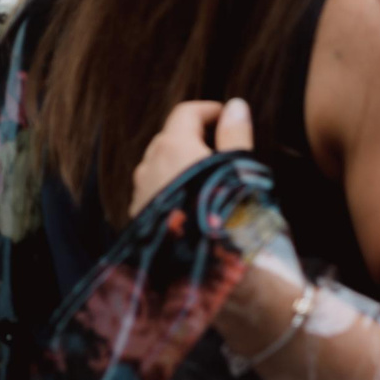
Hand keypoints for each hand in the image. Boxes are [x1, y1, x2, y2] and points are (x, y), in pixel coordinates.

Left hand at [130, 97, 253, 221]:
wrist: (204, 274)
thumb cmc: (228, 218)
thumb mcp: (240, 170)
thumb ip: (235, 134)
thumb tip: (234, 105)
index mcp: (172, 147)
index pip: (185, 113)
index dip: (208, 111)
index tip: (227, 117)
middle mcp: (149, 166)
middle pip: (169, 137)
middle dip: (194, 136)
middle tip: (223, 147)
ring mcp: (140, 194)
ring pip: (158, 166)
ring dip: (181, 163)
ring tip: (211, 179)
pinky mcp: (139, 218)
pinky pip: (154, 191)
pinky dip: (171, 187)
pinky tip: (193, 204)